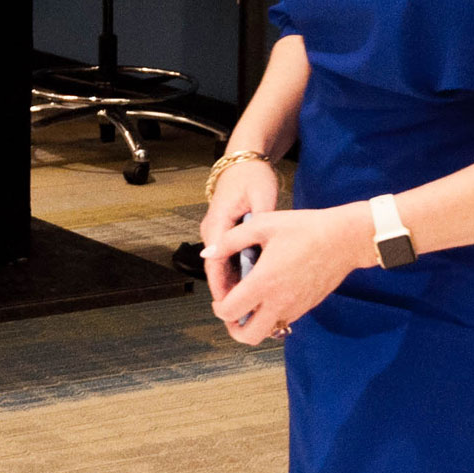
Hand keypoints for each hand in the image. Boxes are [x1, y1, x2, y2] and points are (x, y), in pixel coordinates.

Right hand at [198, 158, 279, 311]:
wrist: (244, 160)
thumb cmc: (252, 177)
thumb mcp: (261, 197)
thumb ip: (257, 221)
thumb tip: (257, 246)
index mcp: (217, 222)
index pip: (214, 260)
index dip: (222, 285)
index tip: (231, 304)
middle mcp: (212, 229)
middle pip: (216, 267)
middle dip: (228, 291)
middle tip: (242, 313)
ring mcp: (217, 230)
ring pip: (222, 264)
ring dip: (234, 283)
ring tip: (249, 305)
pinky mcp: (225, 232)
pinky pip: (229, 257)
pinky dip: (238, 271)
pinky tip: (253, 284)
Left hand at [203, 202, 373, 345]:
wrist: (345, 239)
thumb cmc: (305, 228)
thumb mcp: (263, 224)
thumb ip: (230, 240)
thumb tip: (208, 253)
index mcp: (264, 282)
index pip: (230, 311)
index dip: (218, 306)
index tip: (219, 294)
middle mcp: (279, 301)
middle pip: (248, 336)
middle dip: (233, 327)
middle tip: (232, 309)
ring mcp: (295, 307)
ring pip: (267, 332)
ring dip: (253, 323)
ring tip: (250, 302)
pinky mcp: (307, 307)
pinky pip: (283, 321)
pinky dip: (271, 316)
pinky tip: (270, 294)